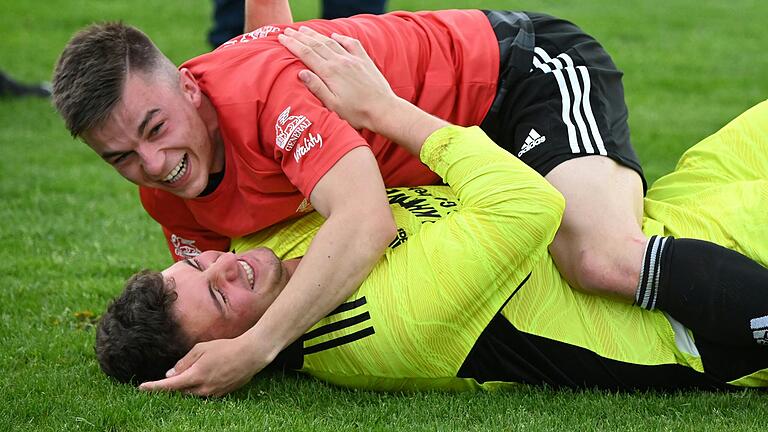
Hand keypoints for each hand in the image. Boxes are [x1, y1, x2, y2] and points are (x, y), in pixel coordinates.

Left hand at [138, 335, 268, 396]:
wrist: (251, 354)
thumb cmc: (226, 347)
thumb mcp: (202, 349)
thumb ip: (184, 362)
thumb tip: (170, 373)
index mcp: (195, 375)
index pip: (169, 385)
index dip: (154, 387)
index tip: (141, 388)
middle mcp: (203, 388)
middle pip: (180, 392)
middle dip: (173, 386)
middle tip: (168, 377)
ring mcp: (213, 393)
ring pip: (193, 394)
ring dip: (187, 387)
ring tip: (191, 374)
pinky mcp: (222, 394)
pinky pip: (205, 393)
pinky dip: (200, 387)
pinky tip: (208, 375)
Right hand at [278, 26, 398, 132]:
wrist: (383, 110)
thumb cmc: (356, 112)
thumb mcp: (332, 105)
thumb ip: (317, 87)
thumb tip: (301, 72)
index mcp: (330, 73)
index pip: (306, 54)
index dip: (292, 44)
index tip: (281, 37)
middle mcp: (340, 62)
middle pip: (316, 45)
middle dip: (300, 36)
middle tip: (287, 30)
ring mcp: (353, 60)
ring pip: (330, 42)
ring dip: (316, 35)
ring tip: (304, 29)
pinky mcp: (364, 61)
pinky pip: (351, 44)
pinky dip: (341, 38)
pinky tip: (334, 35)